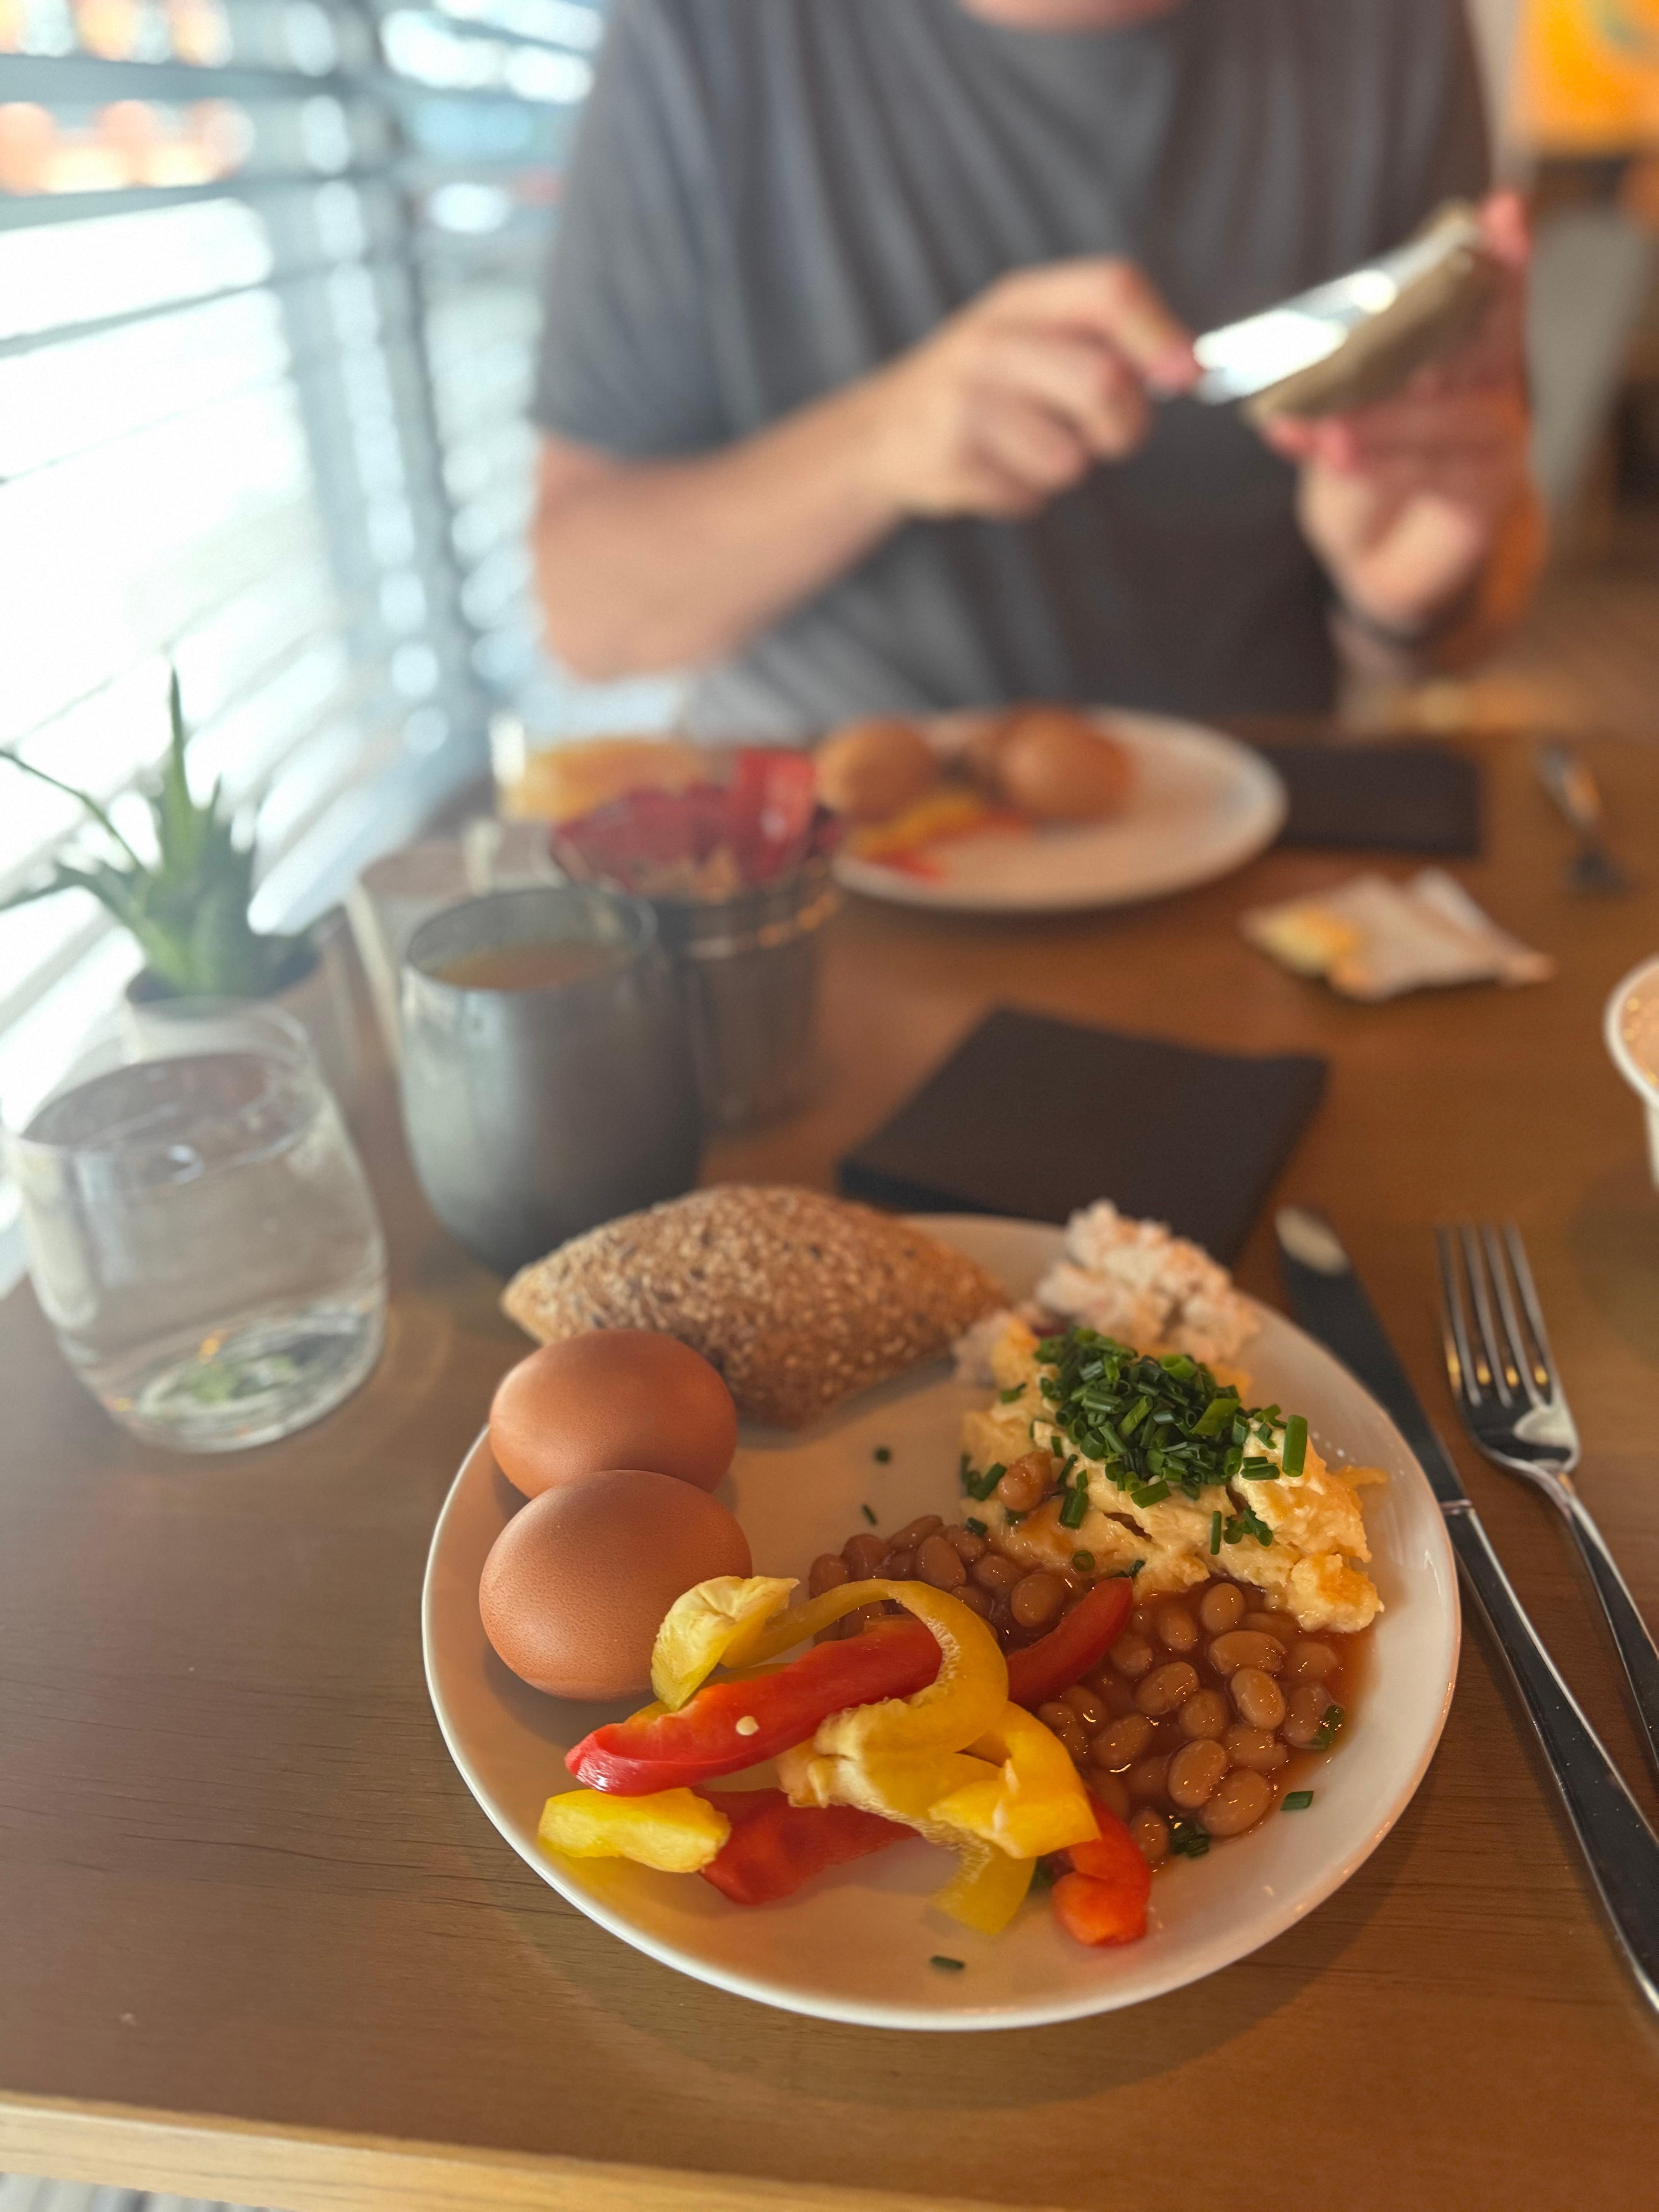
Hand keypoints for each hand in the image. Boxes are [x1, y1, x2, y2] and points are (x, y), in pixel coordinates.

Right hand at [862, 259, 1197, 521]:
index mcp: (1024, 299)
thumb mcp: (1033, 336)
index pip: (1112, 290)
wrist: (880, 432)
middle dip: (1124, 427)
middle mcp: (991, 340)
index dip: (1161, 334)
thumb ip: (1106, 340)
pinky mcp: (950, 459)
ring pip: (1068, 457)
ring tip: (1028, 448)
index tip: (1188, 375)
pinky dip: (1024, 496)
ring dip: (1065, 468)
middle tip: (1112, 436)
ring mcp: (965, 400)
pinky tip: (994, 471)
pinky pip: (1027, 495)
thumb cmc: (982, 386)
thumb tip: (1189, 365)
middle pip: (1102, 383)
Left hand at [1260, 192, 1534, 638]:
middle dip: (1471, 300)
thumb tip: (1282, 399)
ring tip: (1330, 432)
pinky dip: (1382, 459)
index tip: (1498, 209)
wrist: (1379, 561)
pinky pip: (1438, 467)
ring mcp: (1494, 436)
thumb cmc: (1363, 474)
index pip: (1481, 293)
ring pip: (1448, 413)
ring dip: (1385, 417)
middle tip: (1450, 272)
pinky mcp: (1486, 489)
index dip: (1496, 253)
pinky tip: (1337, 455)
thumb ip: (1326, 400)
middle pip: (1484, 334)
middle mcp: (1486, 386)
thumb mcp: (1338, 424)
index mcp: (1455, 353)